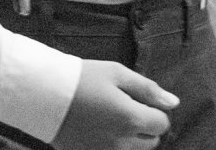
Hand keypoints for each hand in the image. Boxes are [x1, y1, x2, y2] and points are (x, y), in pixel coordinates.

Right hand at [51, 59, 176, 149]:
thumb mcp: (115, 73)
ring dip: (129, 138)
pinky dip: (112, 144)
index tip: (136, 100)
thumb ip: (147, 88)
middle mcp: (123, 143)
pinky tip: (97, 130)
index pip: (162, 123)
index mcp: (131, 119)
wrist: (42, 94)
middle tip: (122, 108)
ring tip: (109, 119)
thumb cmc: (80, 78)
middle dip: (143, 126)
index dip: (153, 109)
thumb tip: (173, 103)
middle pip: (151, 141)